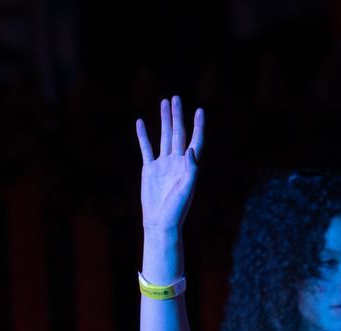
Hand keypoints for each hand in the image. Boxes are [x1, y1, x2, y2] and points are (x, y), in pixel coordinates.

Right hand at [136, 96, 204, 232]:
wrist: (160, 222)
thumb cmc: (177, 209)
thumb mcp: (187, 189)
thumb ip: (191, 169)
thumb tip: (190, 149)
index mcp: (189, 166)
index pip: (195, 141)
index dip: (198, 126)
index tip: (199, 110)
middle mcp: (177, 162)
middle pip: (178, 133)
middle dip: (177, 116)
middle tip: (175, 98)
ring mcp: (163, 164)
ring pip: (164, 136)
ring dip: (164, 120)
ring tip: (163, 103)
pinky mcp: (149, 168)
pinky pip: (146, 148)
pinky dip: (143, 135)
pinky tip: (141, 122)